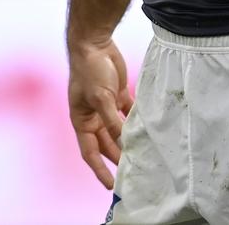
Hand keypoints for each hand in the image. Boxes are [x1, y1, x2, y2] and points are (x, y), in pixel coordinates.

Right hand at [68, 39, 133, 188]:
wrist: (94, 44)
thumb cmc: (90, 71)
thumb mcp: (100, 98)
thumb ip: (112, 120)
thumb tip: (123, 141)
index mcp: (82, 121)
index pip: (90, 152)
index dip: (100, 169)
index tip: (111, 185)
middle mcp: (93, 117)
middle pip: (107, 143)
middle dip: (118, 157)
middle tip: (134, 170)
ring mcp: (105, 106)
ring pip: (118, 130)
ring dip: (128, 140)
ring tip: (142, 153)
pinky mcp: (117, 94)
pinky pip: (127, 113)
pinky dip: (134, 121)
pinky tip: (147, 128)